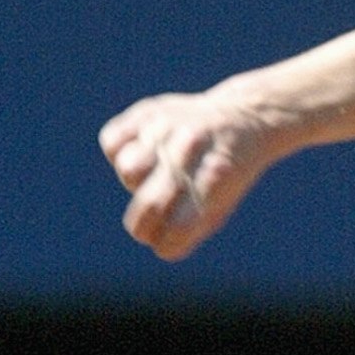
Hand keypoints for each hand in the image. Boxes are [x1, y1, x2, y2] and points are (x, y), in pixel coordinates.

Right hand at [99, 89, 276, 260]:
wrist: (242, 119)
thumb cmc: (227, 173)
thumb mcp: (222, 204)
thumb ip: (190, 230)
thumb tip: (158, 244)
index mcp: (218, 178)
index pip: (179, 227)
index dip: (166, 243)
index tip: (168, 241)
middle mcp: (193, 148)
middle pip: (151, 203)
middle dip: (144, 224)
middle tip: (150, 222)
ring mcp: (169, 126)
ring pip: (128, 169)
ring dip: (135, 182)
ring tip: (153, 176)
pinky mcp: (147, 110)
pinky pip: (112, 141)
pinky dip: (120, 152)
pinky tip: (143, 152)